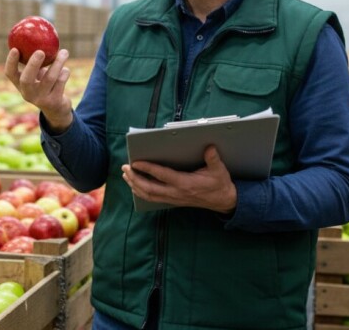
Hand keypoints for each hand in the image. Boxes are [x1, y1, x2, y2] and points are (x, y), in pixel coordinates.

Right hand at [5, 47, 72, 131]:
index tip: (15, 48)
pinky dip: (64, 72)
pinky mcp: (54, 101)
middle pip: (27, 80)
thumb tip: (37, 36)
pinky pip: (61, 82)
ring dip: (58, 63)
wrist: (56, 109)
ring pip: (50, 78)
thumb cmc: (45, 84)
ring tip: (64, 52)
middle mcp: (28, 93)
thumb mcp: (37, 74)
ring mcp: (41, 99)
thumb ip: (35, 61)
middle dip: (33, 64)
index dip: (10, 62)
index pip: (10, 74)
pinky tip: (65, 69)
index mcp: (20, 85)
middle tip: (40, 51)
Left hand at [121, 146, 237, 213]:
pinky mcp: (173, 201)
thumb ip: (213, 159)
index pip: (162, 175)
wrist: (223, 201)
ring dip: (135, 185)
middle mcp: (176, 193)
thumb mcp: (219, 170)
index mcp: (185, 183)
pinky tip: (135, 185)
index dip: (148, 169)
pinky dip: (141, 192)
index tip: (135, 162)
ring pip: (148, 195)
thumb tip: (210, 147)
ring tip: (126, 175)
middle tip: (125, 168)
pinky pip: (153, 198)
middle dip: (135, 178)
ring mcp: (173, 199)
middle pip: (149, 188)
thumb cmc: (219, 183)